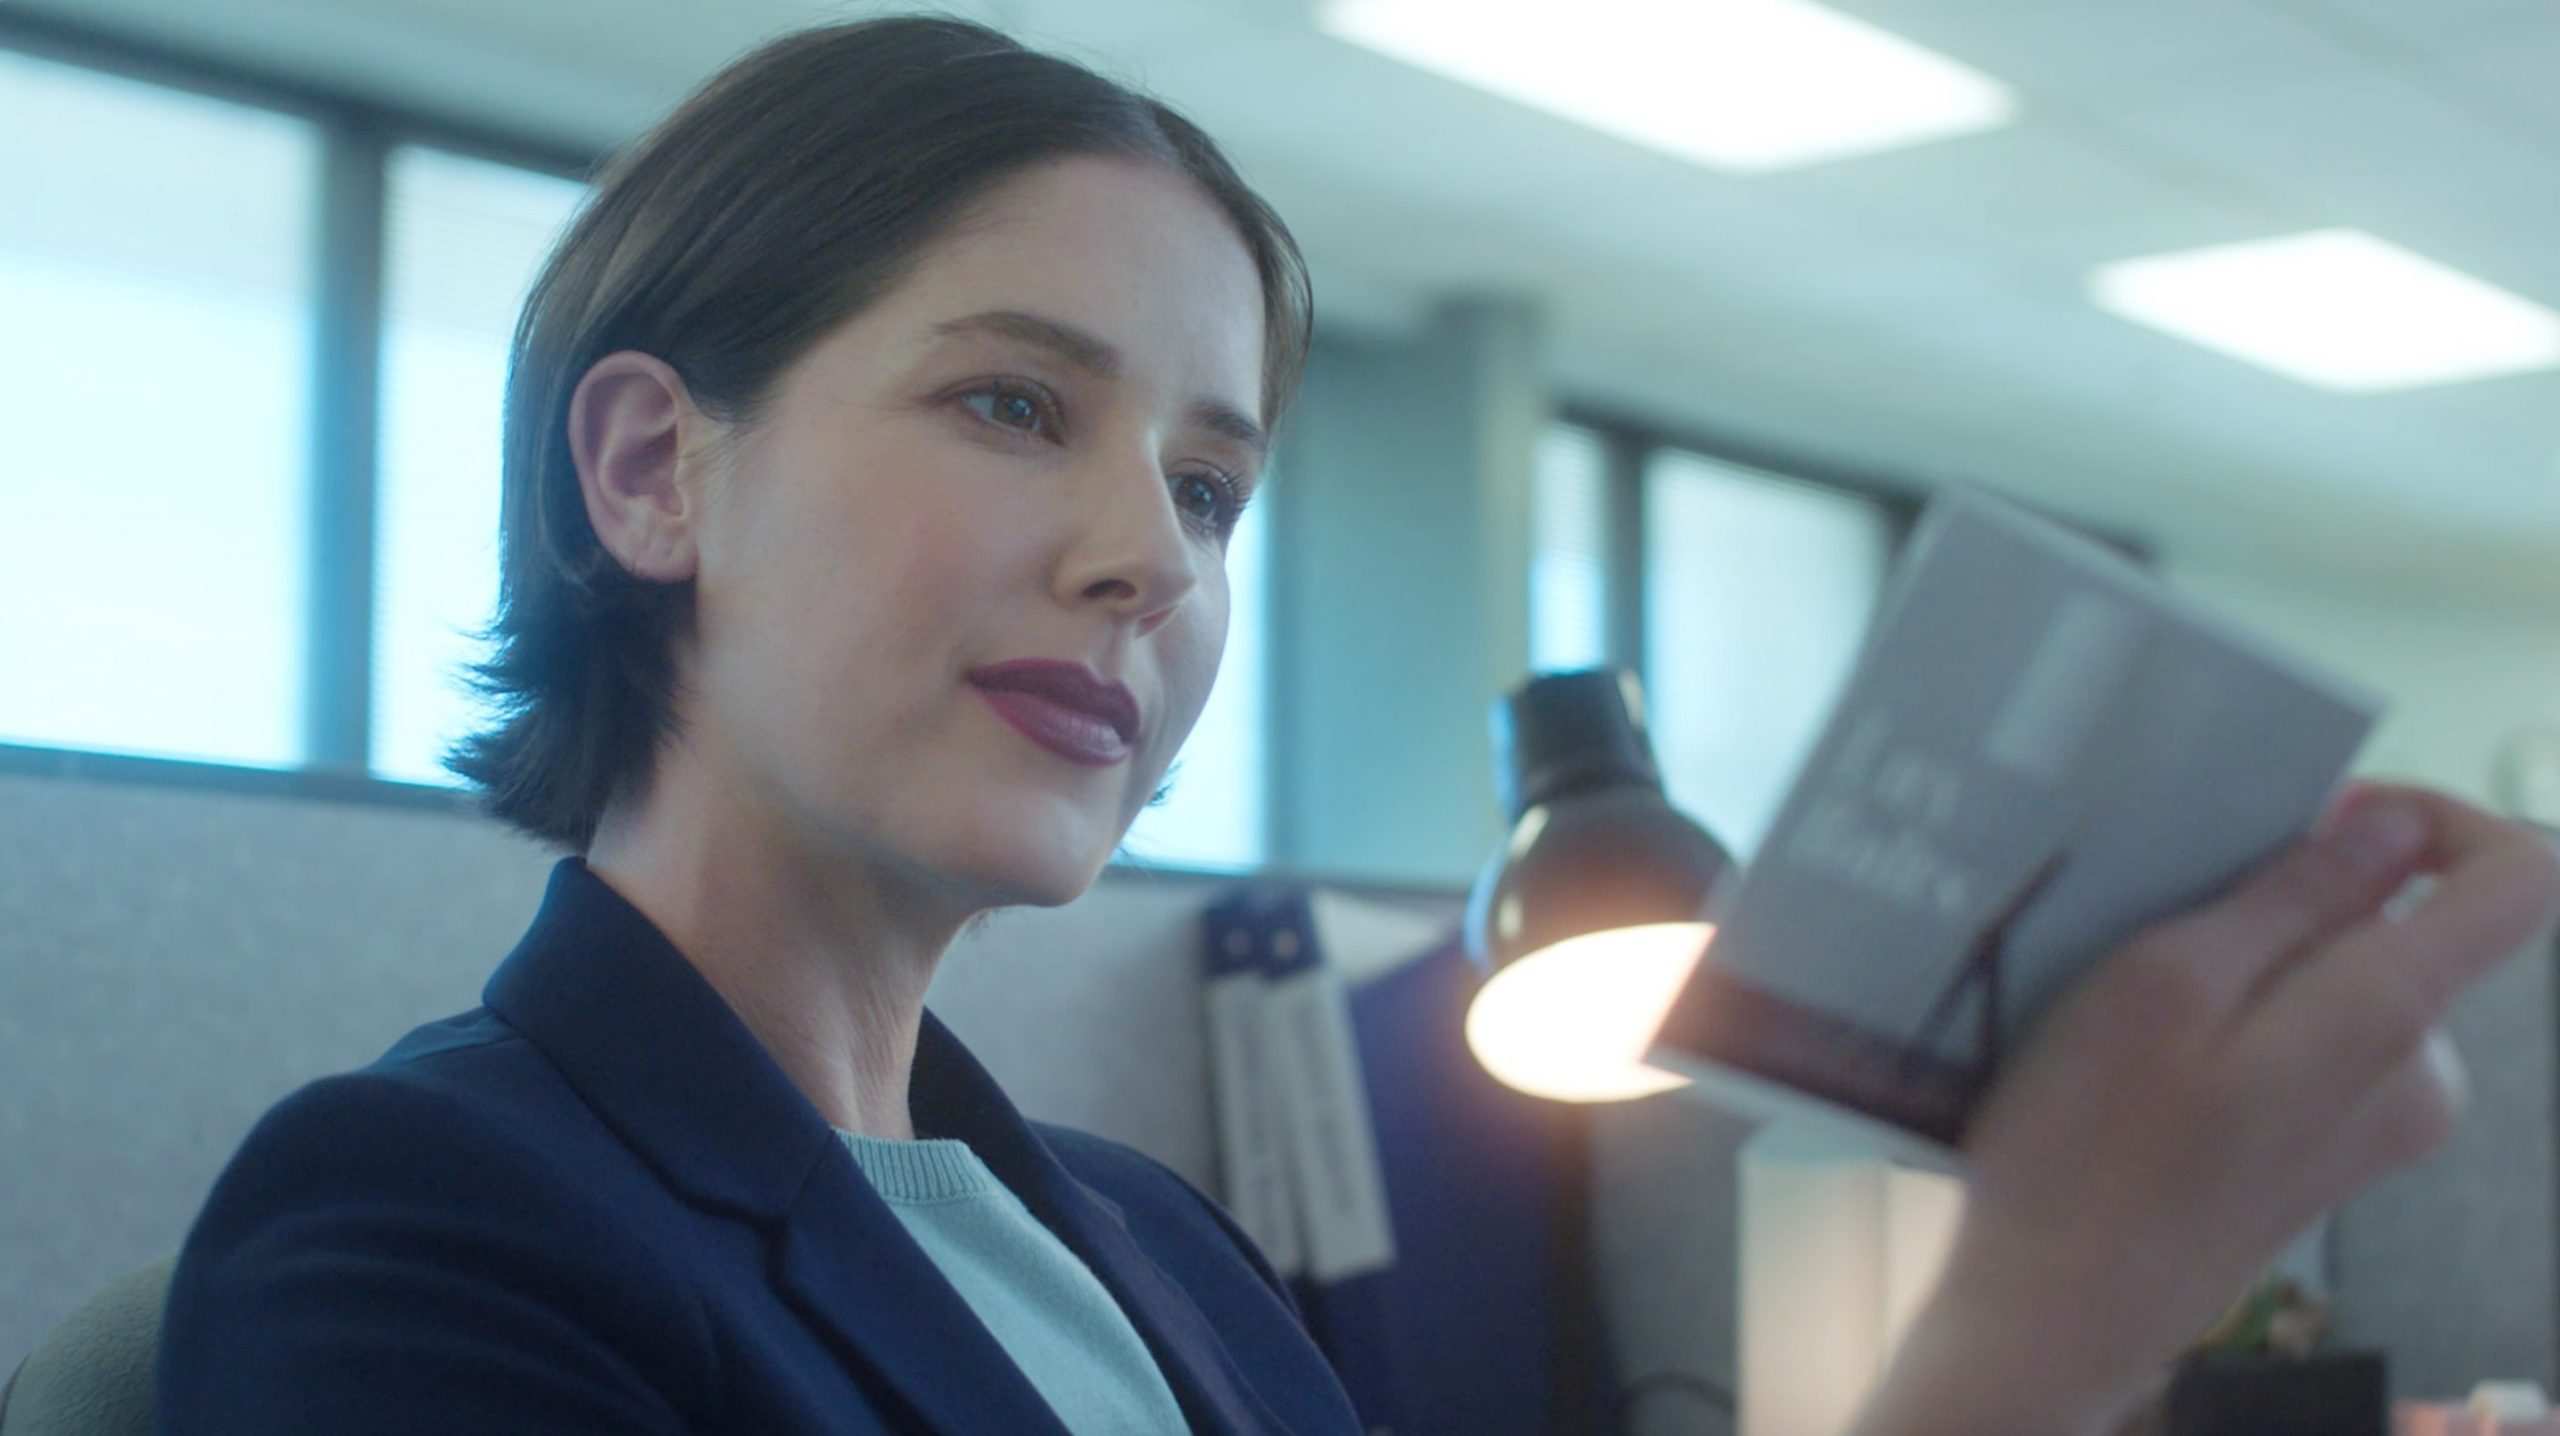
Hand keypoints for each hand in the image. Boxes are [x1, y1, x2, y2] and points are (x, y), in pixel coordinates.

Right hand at [1858, 784, 2559, 1435]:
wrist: (2057, 1311)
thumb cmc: (2088, 1142)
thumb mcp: (2164, 982)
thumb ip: (2291, 899)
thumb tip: (2394, 828)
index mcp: (2390, 1018)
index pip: (2518, 880)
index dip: (2437, 815)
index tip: (2323, 817)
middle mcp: (2420, 1074)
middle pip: (2411, 927)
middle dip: (2302, 897)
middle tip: (2166, 921)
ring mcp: (2381, 1125)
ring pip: (2352, 984)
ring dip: (2259, 961)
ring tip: (2138, 995)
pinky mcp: (2332, 1157)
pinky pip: (2319, 1044)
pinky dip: (2249, 1019)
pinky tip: (2151, 1055)